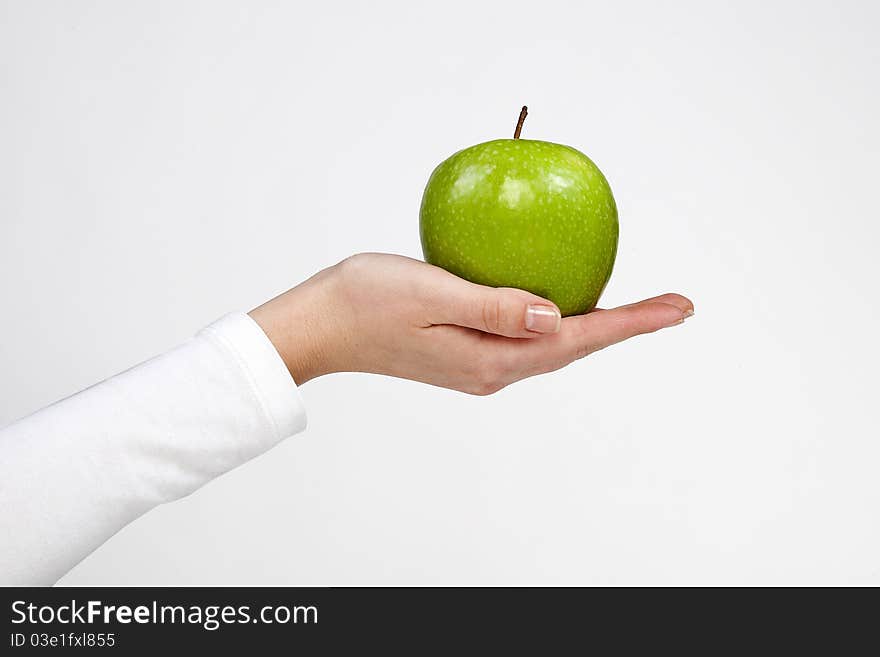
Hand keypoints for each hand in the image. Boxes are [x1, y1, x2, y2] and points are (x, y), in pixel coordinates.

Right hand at [249, 253, 692, 394]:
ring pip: (552, 346)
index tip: (678, 306)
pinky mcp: (464, 353)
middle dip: (625, 327)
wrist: (320, 326)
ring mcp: (478, 365)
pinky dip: (556, 321)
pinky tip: (562, 303)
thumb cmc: (365, 300)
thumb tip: (558, 317)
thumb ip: (496, 307)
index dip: (631, 322)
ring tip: (634, 309)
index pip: (577, 339)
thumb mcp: (431, 293)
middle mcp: (491, 369)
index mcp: (490, 358)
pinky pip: (525, 337)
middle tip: (672, 304)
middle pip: (574, 348)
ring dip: (595, 326)